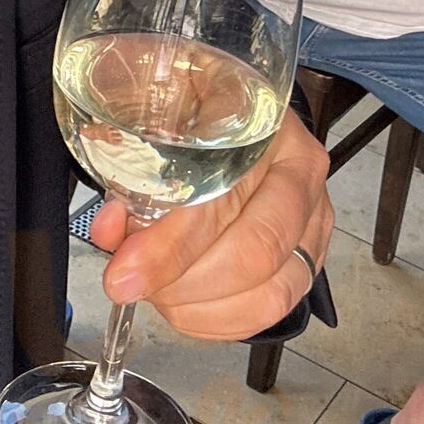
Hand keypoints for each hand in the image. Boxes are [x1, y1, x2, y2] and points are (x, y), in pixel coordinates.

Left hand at [89, 112, 331, 341]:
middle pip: (255, 253)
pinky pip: (272, 311)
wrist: (228, 104)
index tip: (125, 270)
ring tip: (157, 290)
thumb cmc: (194, 106)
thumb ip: (132, 165)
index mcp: (268, 127)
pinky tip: (183, 303)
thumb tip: (110, 228)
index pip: (225, 199)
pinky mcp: (309, 257)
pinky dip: (219, 320)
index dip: (171, 245)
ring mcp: (313, 219)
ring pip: (271, 293)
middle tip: (130, 284)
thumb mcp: (158, 113)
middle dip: (181, 282)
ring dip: (201, 306)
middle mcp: (300, 174)